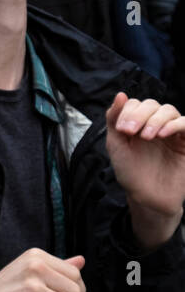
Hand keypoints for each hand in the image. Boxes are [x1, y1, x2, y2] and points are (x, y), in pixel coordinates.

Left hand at [105, 92, 184, 247]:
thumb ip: (114, 119)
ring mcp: (172, 132)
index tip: (122, 130)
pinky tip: (163, 134)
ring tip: (146, 136)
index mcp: (137, 123)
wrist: (147, 197)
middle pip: (152, 104)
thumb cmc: (130, 172)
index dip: (128, 111)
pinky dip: (175, 124)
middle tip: (130, 132)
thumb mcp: (116, 144)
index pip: (135, 104)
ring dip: (155, 119)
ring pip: (169, 110)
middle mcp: (155, 124)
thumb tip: (120, 94)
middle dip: (139, 115)